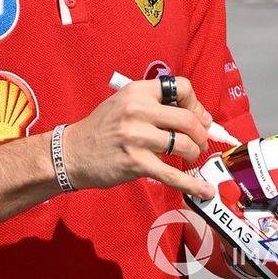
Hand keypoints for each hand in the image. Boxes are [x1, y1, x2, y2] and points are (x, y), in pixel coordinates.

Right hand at [64, 77, 214, 198]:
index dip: (197, 104)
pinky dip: (192, 184)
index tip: (199, 118)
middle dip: (201, 134)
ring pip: (184, 146)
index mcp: (137, 91)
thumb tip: (199, 119)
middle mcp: (137, 111)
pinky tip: (204, 191)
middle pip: (188, 120)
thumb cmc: (102, 128)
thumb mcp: (123, 103)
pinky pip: (172, 175)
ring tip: (189, 158)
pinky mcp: (136, 163)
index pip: (182, 87)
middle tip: (200, 142)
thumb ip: (155, 105)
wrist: (73, 152)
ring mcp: (136, 137)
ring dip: (194, 154)